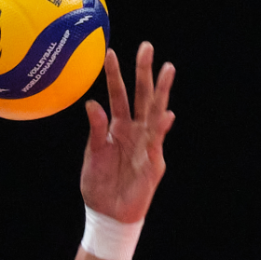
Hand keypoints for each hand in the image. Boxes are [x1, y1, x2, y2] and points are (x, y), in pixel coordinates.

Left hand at [80, 42, 175, 222]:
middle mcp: (134, 131)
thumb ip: (96, 130)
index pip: (117, 96)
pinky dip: (161, 128)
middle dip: (144, 72)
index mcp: (116, 128)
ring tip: (167, 68)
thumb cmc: (99, 184)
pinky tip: (166, 114)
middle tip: (147, 46)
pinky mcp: (153, 163)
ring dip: (160, 91)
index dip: (114, 75)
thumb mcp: (93, 154)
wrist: (107, 213)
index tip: (110, 52)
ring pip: (154, 112)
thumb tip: (93, 103)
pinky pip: (157, 142)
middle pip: (140, 96)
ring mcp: (146, 145)